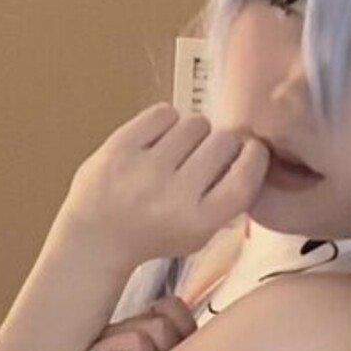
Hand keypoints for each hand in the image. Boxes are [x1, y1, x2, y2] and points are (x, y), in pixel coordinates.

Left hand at [60, 103, 270, 271]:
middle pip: (224, 141)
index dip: (255, 156)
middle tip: (205, 155)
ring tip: (177, 152)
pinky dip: (165, 123)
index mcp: (199, 222)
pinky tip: (157, 141)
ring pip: (196, 123)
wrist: (96, 237)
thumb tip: (251, 149)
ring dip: (193, 133)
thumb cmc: (154, 233)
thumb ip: (227, 197)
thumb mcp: (200, 232)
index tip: (251, 150)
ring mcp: (145, 169)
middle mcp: (174, 195)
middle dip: (221, 143)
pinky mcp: (119, 147)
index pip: (246, 176)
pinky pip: (164, 113)